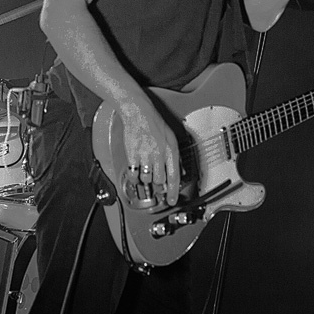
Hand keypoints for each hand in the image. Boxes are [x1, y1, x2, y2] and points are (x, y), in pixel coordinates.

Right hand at [117, 91, 179, 205]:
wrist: (138, 112)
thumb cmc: (154, 123)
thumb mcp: (171, 138)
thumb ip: (175, 157)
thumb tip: (180, 172)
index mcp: (171, 150)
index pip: (174, 177)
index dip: (173, 192)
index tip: (171, 201)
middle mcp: (160, 154)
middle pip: (160, 180)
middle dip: (159, 184)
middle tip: (156, 183)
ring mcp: (146, 155)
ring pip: (147, 179)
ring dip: (147, 179)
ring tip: (145, 172)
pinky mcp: (133, 155)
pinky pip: (134, 175)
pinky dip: (135, 177)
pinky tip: (136, 172)